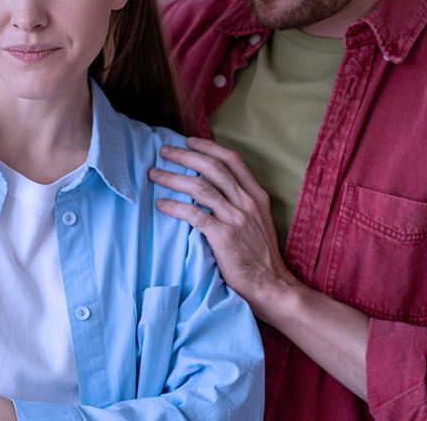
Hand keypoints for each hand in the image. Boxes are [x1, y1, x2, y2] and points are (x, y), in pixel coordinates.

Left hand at [149, 137, 302, 311]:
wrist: (272, 285)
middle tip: (164, 151)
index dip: (209, 147)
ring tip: (154, 174)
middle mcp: (247, 202)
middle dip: (185, 156)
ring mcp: (236, 218)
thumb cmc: (261, 257)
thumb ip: (241, 205)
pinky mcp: (223, 236)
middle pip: (212, 168)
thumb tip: (215, 192)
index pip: (232, 161)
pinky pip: (194, 215)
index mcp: (257, 196)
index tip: (189, 141)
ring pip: (200, 187)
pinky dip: (175, 206)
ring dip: (173, 177)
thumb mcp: (259, 222)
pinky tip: (161, 204)